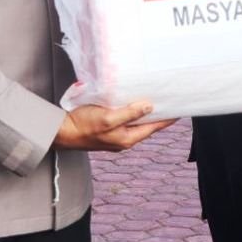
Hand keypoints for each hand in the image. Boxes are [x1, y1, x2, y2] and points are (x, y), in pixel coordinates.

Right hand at [55, 102, 174, 151]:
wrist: (62, 133)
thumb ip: (129, 113)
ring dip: (144, 113)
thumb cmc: (83, 125)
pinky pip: (125, 121)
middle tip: (168, 101)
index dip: (168, 119)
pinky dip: (132, 113)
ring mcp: (115, 137)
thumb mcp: (108, 117)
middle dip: (158, 115)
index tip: (180, 109)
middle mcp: (124, 140)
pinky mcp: (107, 131)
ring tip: (154, 101)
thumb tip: (149, 107)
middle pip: (147, 126)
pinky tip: (131, 104)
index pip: (154, 127)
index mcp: (127, 138)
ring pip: (136, 124)